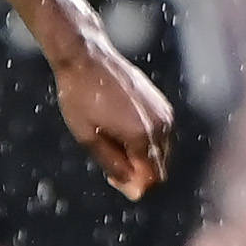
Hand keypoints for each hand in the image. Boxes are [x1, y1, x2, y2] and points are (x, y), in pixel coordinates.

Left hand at [55, 37, 173, 199]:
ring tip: (112, 141)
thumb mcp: (87, 138)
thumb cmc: (80, 97)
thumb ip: (113, 166)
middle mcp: (160, 125)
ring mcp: (165, 113)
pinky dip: (146, 140)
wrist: (87, 57)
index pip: (151, 179)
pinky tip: (120, 128)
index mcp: (141, 136)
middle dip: (139, 173)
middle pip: (160, 168)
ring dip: (142, 156)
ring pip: (161, 152)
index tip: (112, 177)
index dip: (134, 187)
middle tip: (109, 160)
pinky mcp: (163, 104)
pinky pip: (161, 135)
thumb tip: (135, 188)